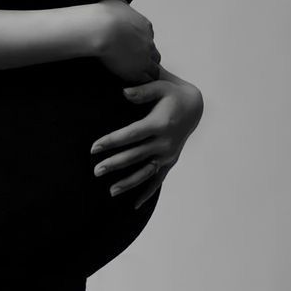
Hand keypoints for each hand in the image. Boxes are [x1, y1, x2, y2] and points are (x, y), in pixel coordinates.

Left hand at [90, 78, 203, 209]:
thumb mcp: (160, 86)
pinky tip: (134, 204)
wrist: (195, 107)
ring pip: (146, 172)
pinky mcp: (171, 160)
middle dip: (115, 164)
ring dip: (129, 183)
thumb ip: (142, 91)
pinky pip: (158, 179)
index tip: (94, 148)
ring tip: (111, 191)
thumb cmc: (173, 94)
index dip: (112, 141)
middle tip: (96, 171)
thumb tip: (123, 92)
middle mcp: (165, 142)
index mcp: (160, 124)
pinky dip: (148, 192)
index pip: (131, 135)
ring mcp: (169, 154)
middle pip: (135, 156)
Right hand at [95, 0, 161, 83]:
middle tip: (135, 62)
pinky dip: (140, 81)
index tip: (132, 47)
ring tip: (136, 76)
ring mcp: (145, 58)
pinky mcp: (138, 71)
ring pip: (154, 69)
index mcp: (145, 26)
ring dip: (146, 72)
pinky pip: (145, 80)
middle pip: (154, 54)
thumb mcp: (116, 3)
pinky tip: (132, 82)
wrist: (101, 29)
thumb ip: (123, 7)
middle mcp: (149, 42)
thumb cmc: (105, 15)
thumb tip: (122, 6)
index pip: (149, 37)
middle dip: (146, 58)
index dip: (141, 43)